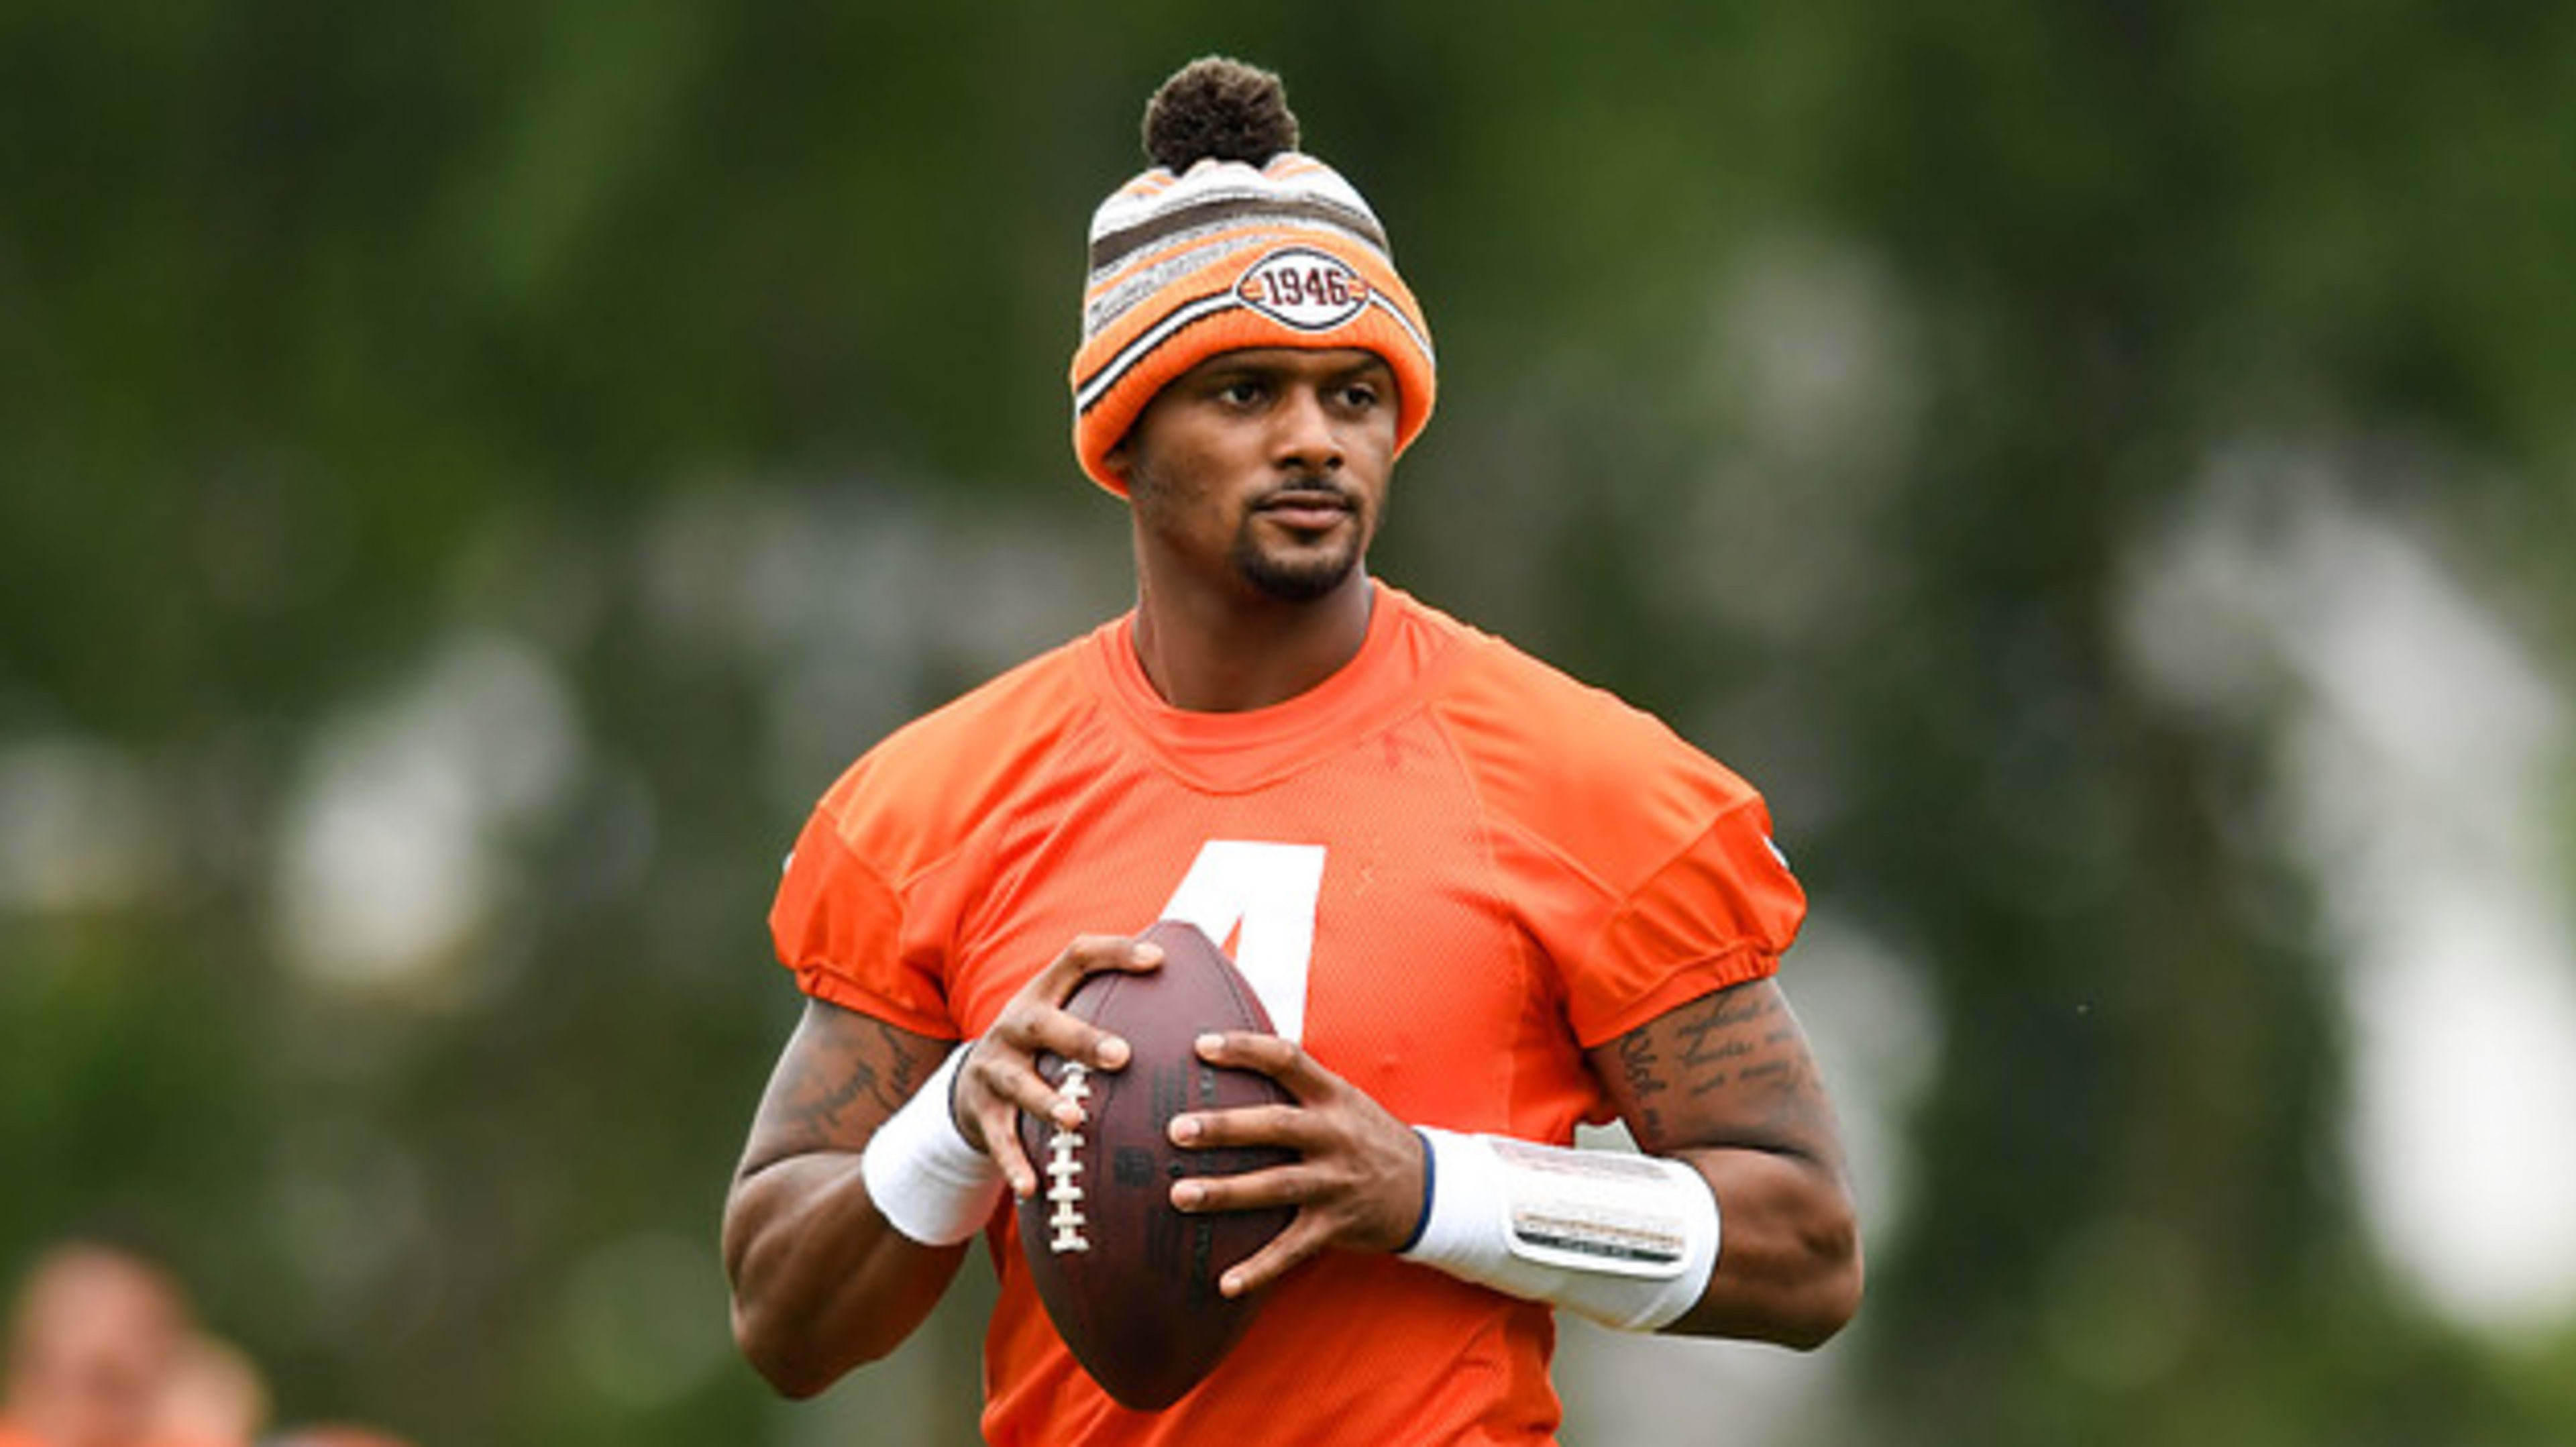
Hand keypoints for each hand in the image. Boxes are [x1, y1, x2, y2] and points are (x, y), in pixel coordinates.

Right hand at [953, 934, 1162, 1198]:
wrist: (969, 1087)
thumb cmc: (1045, 1049)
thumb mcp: (1065, 1017)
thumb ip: (1115, 1003)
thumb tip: (1200, 990)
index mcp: (1043, 994)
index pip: (1077, 958)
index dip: (1116, 953)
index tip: (1159, 960)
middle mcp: (1015, 1025)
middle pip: (1044, 1023)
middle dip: (1081, 1039)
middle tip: (1122, 1056)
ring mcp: (994, 1068)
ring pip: (1019, 1083)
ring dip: (1046, 1101)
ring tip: (1074, 1119)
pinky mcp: (981, 1112)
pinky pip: (999, 1139)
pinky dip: (1014, 1163)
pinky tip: (1031, 1187)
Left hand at [1166, 1032, 1427, 1297]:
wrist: (1428, 1189)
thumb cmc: (1366, 1136)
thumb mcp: (1344, 1099)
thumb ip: (1297, 1082)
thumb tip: (1232, 1054)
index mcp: (1334, 1097)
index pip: (1288, 1060)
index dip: (1246, 1050)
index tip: (1201, 1045)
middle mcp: (1335, 1136)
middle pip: (1276, 1125)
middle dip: (1225, 1128)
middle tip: (1177, 1129)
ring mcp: (1336, 1182)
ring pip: (1276, 1185)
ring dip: (1226, 1192)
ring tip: (1179, 1195)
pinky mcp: (1335, 1225)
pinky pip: (1293, 1249)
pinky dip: (1260, 1268)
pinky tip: (1225, 1284)